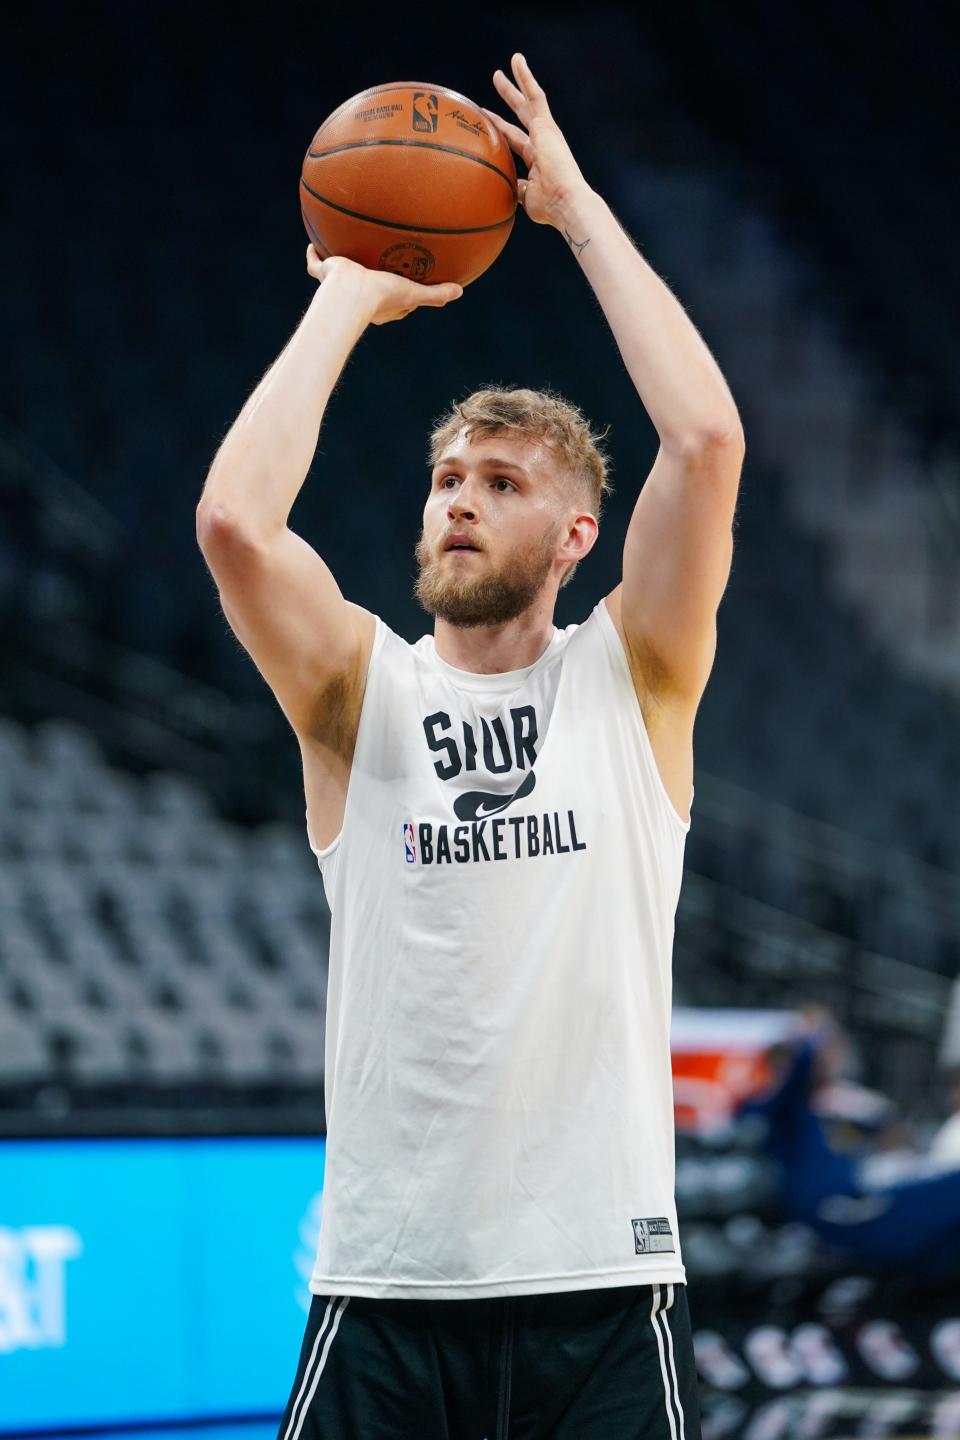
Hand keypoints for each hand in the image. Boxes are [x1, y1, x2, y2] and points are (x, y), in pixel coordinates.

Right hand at [305, 248, 462, 324]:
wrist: (350, 293)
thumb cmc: (381, 296)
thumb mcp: (413, 294)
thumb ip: (435, 295)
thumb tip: (460, 291)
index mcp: (380, 307)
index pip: (395, 302)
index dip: (403, 295)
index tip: (409, 285)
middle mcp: (359, 297)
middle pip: (367, 287)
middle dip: (371, 280)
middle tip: (378, 270)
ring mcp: (339, 286)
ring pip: (339, 275)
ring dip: (340, 266)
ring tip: (343, 254)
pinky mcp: (325, 273)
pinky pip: (316, 263)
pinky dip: (313, 254)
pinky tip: (312, 242)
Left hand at [484, 54, 591, 229]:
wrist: (566, 202)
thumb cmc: (549, 208)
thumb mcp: (525, 198)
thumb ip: (515, 188)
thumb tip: (502, 188)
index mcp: (537, 159)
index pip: (514, 140)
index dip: (501, 129)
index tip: (488, 121)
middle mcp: (542, 142)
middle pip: (521, 114)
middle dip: (509, 98)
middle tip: (497, 80)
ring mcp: (545, 132)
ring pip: (528, 100)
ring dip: (517, 82)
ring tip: (509, 62)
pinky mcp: (546, 125)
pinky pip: (535, 95)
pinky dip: (526, 77)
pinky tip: (517, 61)